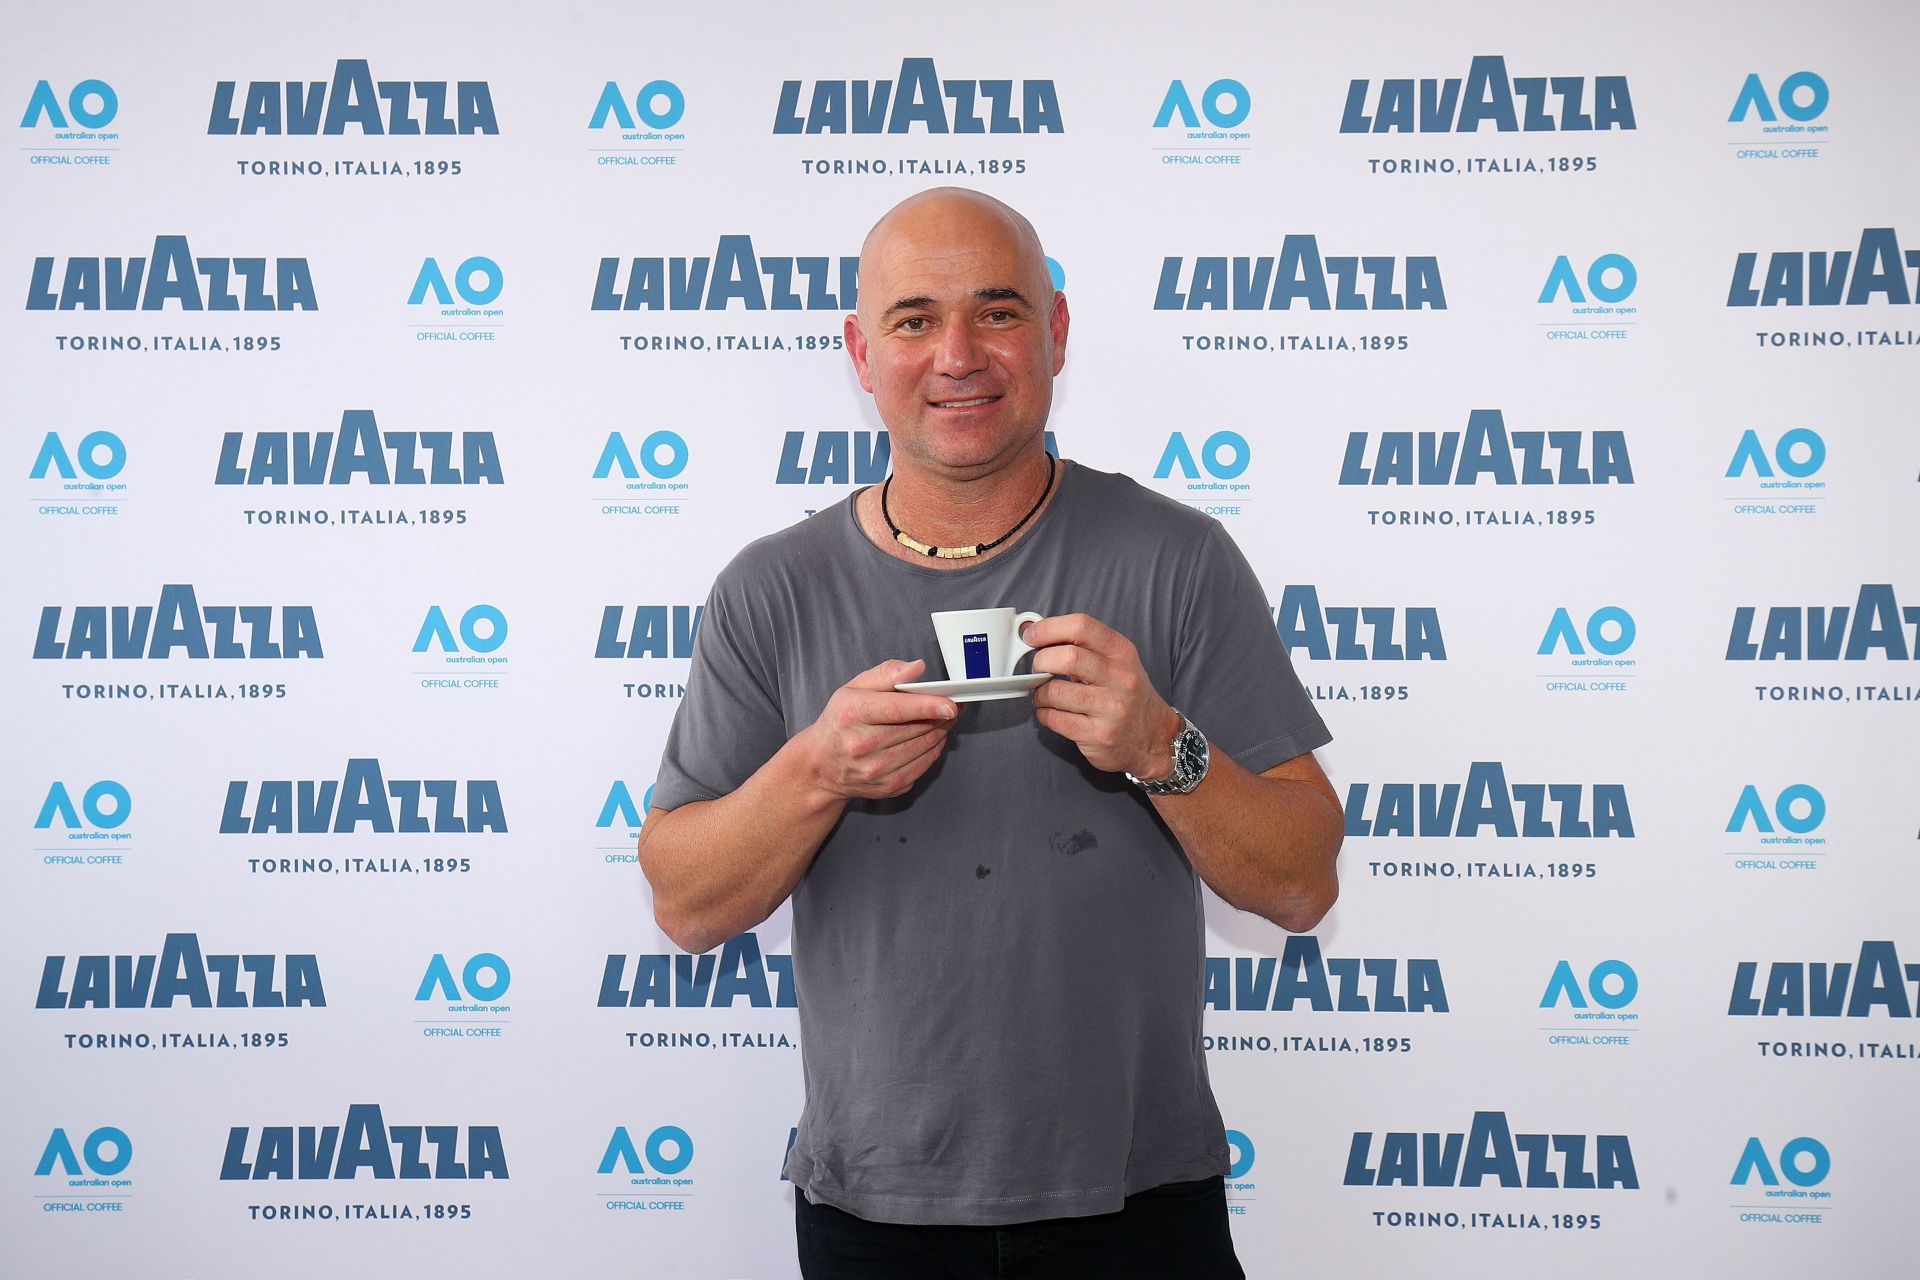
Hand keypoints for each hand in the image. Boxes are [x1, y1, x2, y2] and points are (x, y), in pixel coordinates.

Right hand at [797, 658, 958, 800]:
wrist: (821, 766)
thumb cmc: (840, 722)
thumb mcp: (853, 689)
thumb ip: (886, 674)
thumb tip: (917, 668)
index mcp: (853, 714)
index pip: (896, 710)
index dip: (927, 706)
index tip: (951, 703)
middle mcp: (863, 745)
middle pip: (916, 728)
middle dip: (941, 715)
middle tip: (952, 704)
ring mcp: (876, 771)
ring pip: (925, 747)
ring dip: (941, 731)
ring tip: (943, 718)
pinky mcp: (889, 786)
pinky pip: (924, 766)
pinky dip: (933, 750)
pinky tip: (931, 738)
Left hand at [1024, 614, 1180, 778]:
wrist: (1154, 737)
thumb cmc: (1128, 695)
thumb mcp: (1117, 663)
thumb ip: (1081, 646)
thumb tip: (1035, 631)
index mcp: (1122, 653)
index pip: (1082, 627)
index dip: (1049, 628)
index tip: (1032, 635)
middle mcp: (1121, 678)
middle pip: (1069, 657)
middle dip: (1041, 661)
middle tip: (1037, 668)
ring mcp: (1111, 709)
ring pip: (1056, 692)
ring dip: (1039, 693)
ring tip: (1043, 695)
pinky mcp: (1099, 735)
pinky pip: (1056, 720)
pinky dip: (1044, 714)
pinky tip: (1050, 712)